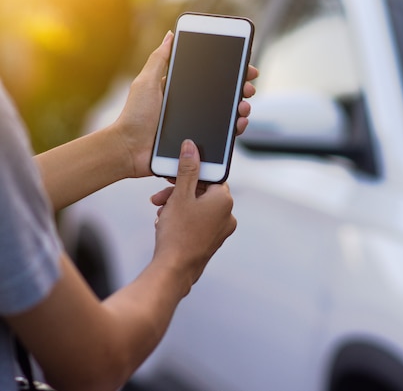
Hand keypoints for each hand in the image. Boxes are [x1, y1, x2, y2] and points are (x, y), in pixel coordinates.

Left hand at [111, 31, 258, 178]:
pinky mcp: (200, 143)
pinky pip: (223, 135)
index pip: (211, 77)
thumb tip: (171, 35)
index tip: (245, 68)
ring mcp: (197, 124)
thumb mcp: (146, 82)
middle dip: (241, 89)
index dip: (230, 72)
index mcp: (182, 90)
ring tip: (243, 107)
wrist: (130, 149)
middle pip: (224, 95)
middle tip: (248, 88)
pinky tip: (239, 124)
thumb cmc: (134, 116)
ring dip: (241, 109)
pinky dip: (235, 128)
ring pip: (228, 114)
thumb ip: (160, 59)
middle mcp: (192, 106)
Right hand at [151, 140, 235, 290]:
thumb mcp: (180, 195)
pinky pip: (198, 222)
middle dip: (178, 191)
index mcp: (224, 200)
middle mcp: (228, 215)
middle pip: (202, 192)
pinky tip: (165, 223)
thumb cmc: (178, 233)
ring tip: (159, 211)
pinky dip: (182, 218)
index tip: (173, 176)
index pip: (211, 176)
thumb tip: (191, 147)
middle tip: (159, 196)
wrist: (174, 269)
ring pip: (198, 207)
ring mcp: (221, 230)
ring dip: (177, 205)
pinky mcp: (212, 241)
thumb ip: (187, 169)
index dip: (190, 174)